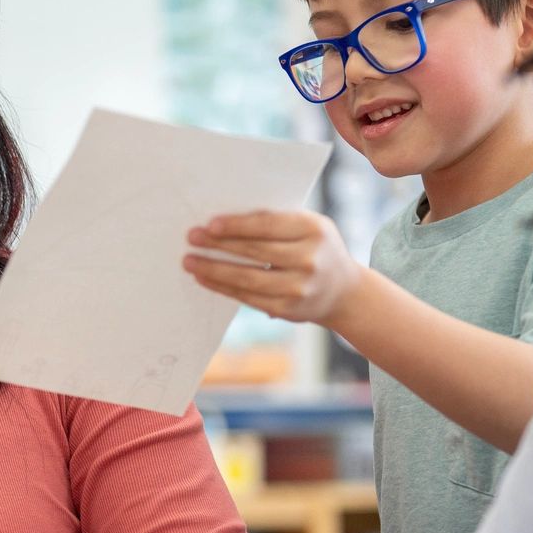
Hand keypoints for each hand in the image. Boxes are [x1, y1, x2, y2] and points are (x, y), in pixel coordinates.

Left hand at [183, 210, 362, 325]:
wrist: (343, 291)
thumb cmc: (316, 248)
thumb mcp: (307, 227)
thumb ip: (276, 223)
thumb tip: (223, 223)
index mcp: (314, 229)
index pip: (268, 225)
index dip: (237, 225)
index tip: (210, 224)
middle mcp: (309, 260)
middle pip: (255, 251)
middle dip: (219, 244)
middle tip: (192, 237)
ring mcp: (299, 287)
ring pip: (247, 277)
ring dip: (213, 269)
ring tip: (190, 261)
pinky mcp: (287, 309)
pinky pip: (247, 296)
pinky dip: (222, 287)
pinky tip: (204, 278)